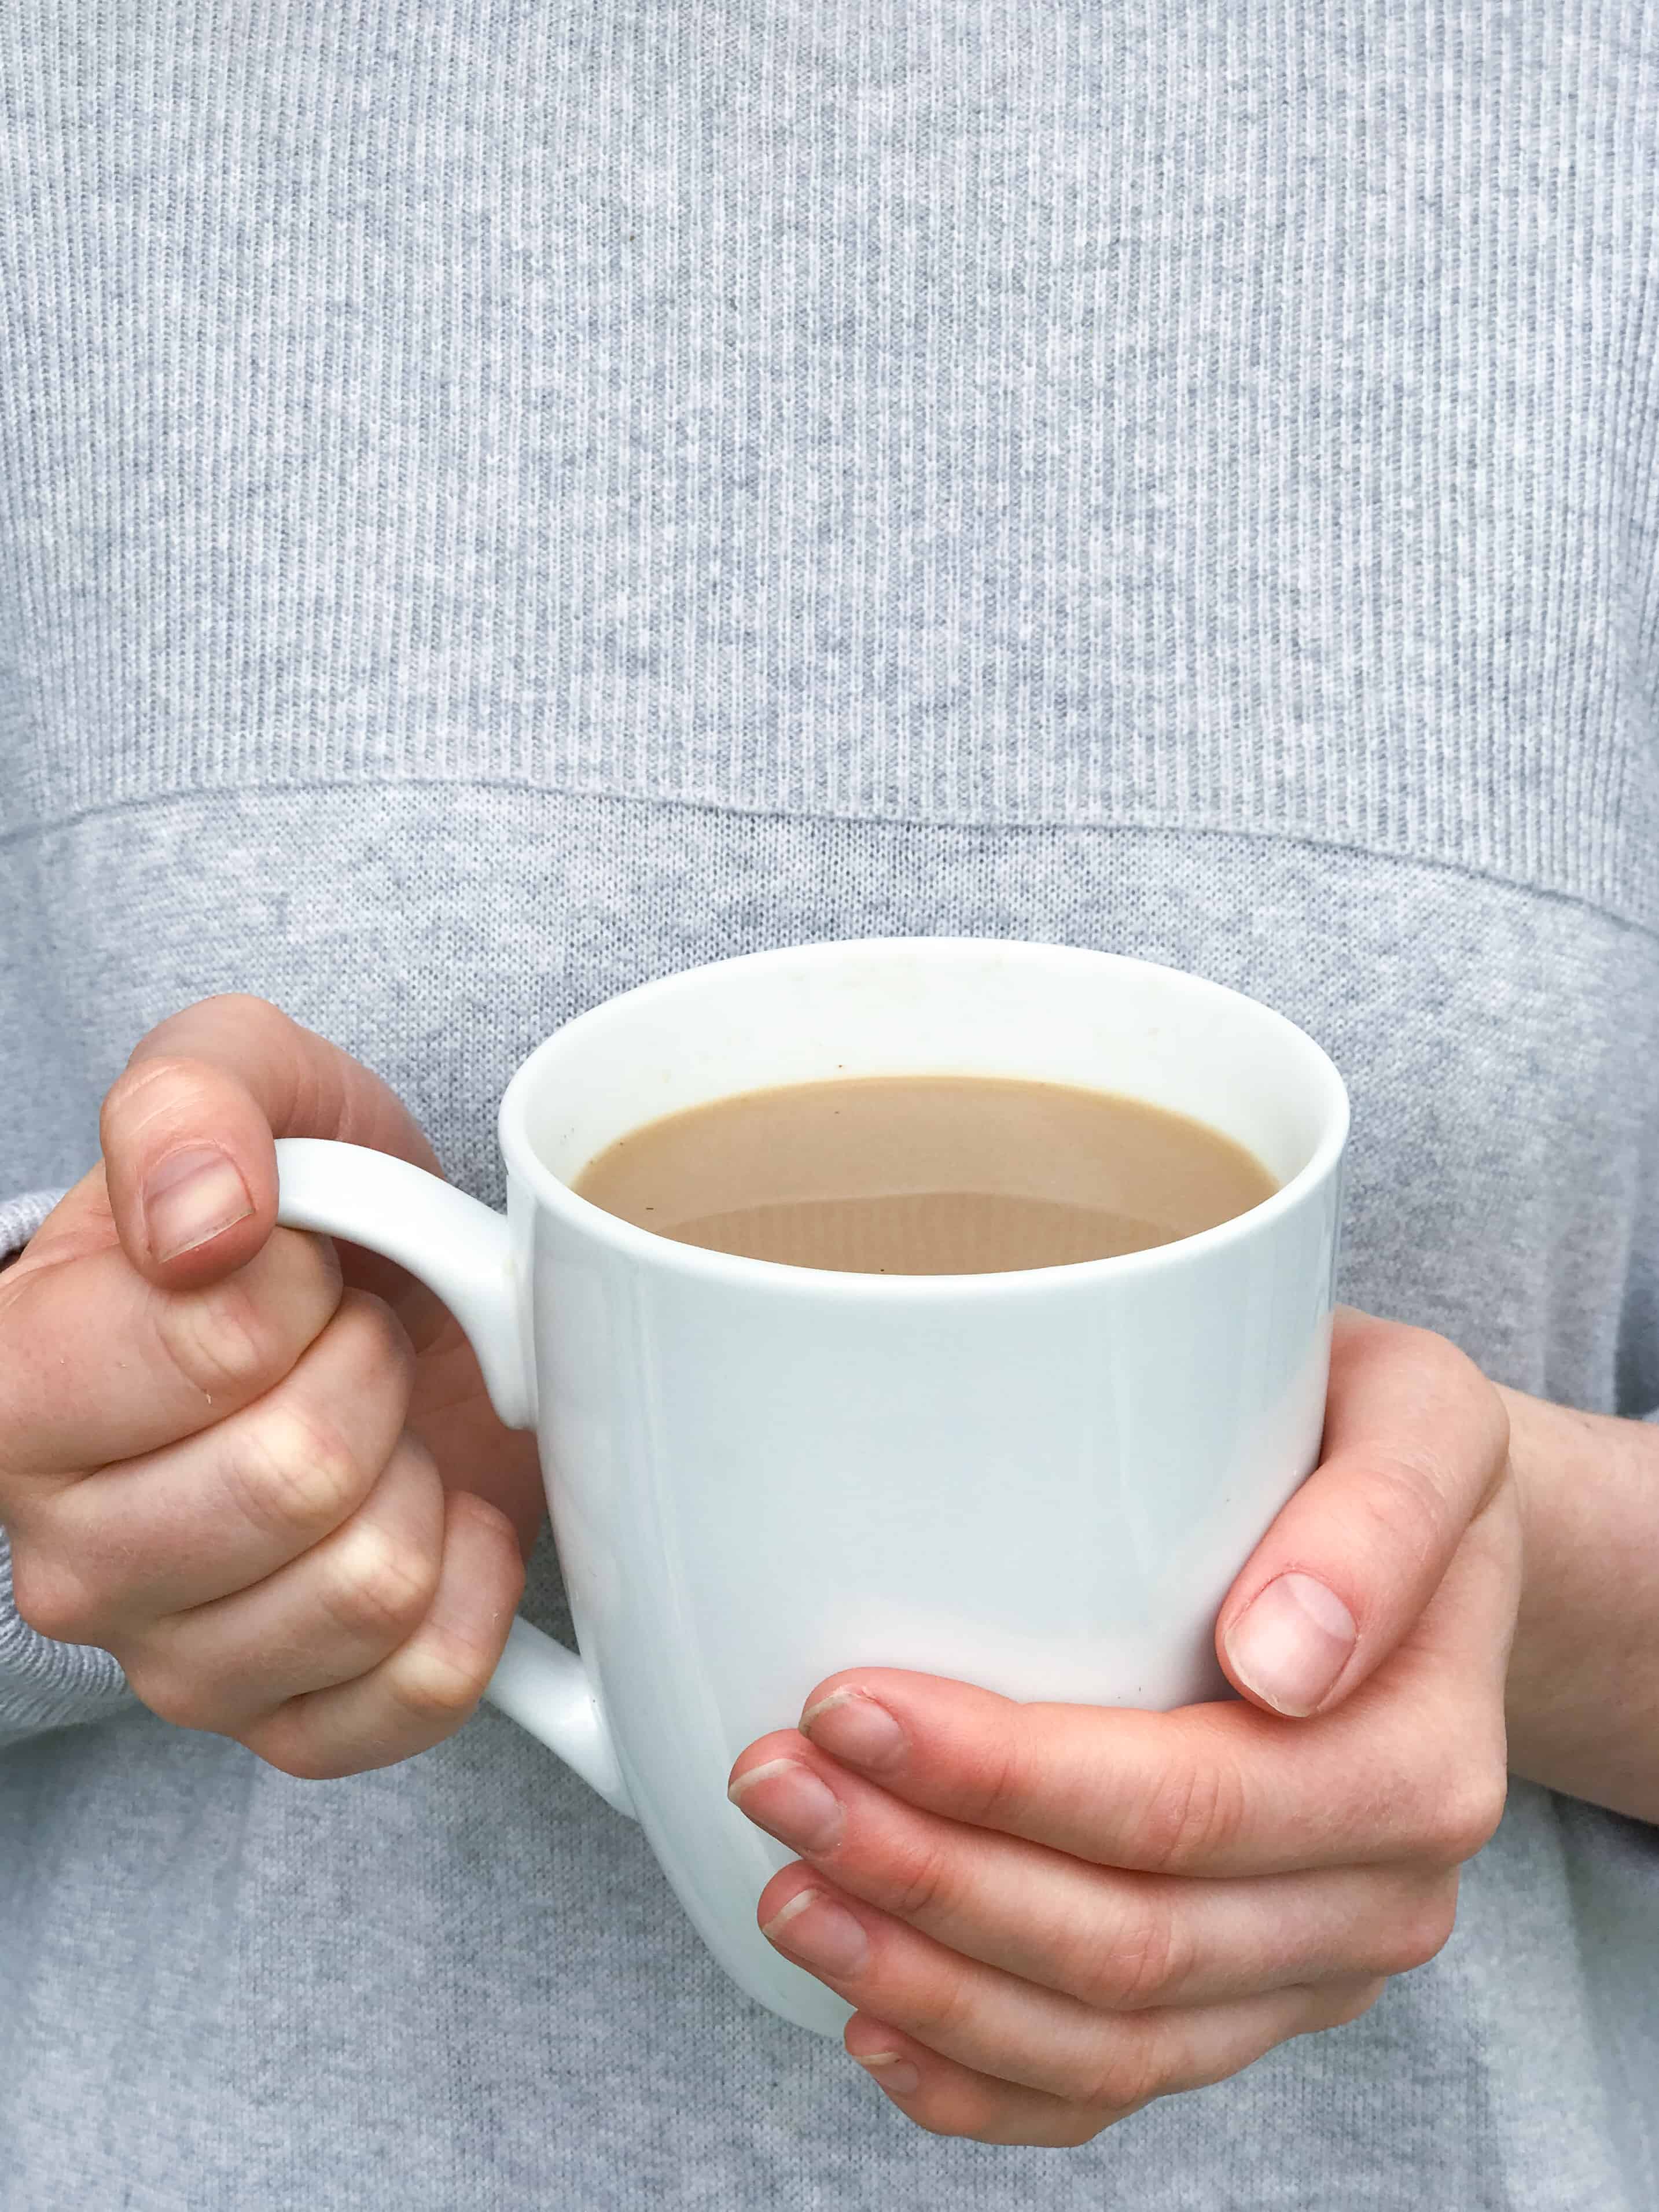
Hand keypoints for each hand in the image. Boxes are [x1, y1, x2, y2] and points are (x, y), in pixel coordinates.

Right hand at [1, 995, 540, 1777]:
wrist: (364, 1301)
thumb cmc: (290, 1202)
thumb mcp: (238, 1074)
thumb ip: (194, 1099)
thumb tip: (207, 1218)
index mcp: (13, 1391)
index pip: (214, 1347)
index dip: (305, 1285)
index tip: (298, 1265)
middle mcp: (65, 1553)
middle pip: (298, 1479)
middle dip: (374, 1376)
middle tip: (356, 1341)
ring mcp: (172, 1659)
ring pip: (370, 1589)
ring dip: (419, 1479)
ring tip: (383, 1427)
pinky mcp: (284, 1724)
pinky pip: (417, 1692)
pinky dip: (471, 1590)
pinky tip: (439, 1517)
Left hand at [729, 1311, 1520, 2144]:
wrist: (1419, 1550)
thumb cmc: (1381, 1453)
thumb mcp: (1421, 1418)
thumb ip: (1382, 1513)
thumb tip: (1282, 1658)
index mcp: (1417, 1762)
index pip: (1187, 1806)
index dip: (1003, 1778)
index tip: (846, 1703)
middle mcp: (1379, 1897)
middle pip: (1128, 1942)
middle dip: (924, 1875)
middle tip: (770, 1781)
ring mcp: (1309, 1969)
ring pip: (1106, 2039)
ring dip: (923, 1980)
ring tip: (787, 1890)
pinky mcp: (1247, 2002)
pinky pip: (1113, 2088)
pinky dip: (982, 2079)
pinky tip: (867, 2023)